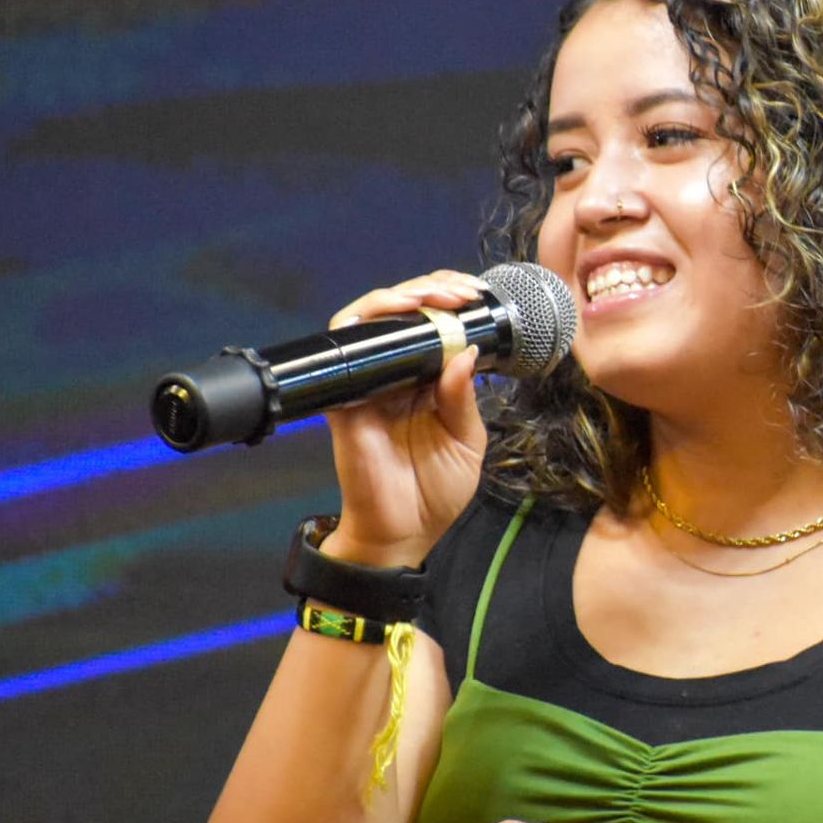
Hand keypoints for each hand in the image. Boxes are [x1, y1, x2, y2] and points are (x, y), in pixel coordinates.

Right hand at [322, 270, 490, 565]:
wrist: (401, 534)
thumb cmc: (434, 492)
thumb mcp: (467, 441)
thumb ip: (464, 397)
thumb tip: (465, 351)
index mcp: (426, 381)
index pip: (433, 324)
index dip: (450, 299)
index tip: (477, 296)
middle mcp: (395, 374)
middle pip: (403, 311)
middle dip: (433, 288)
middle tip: (462, 292)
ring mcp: (367, 381)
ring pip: (372, 317)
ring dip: (404, 297)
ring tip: (437, 297)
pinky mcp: (344, 395)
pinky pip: (346, 346)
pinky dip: (370, 321)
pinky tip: (400, 316)